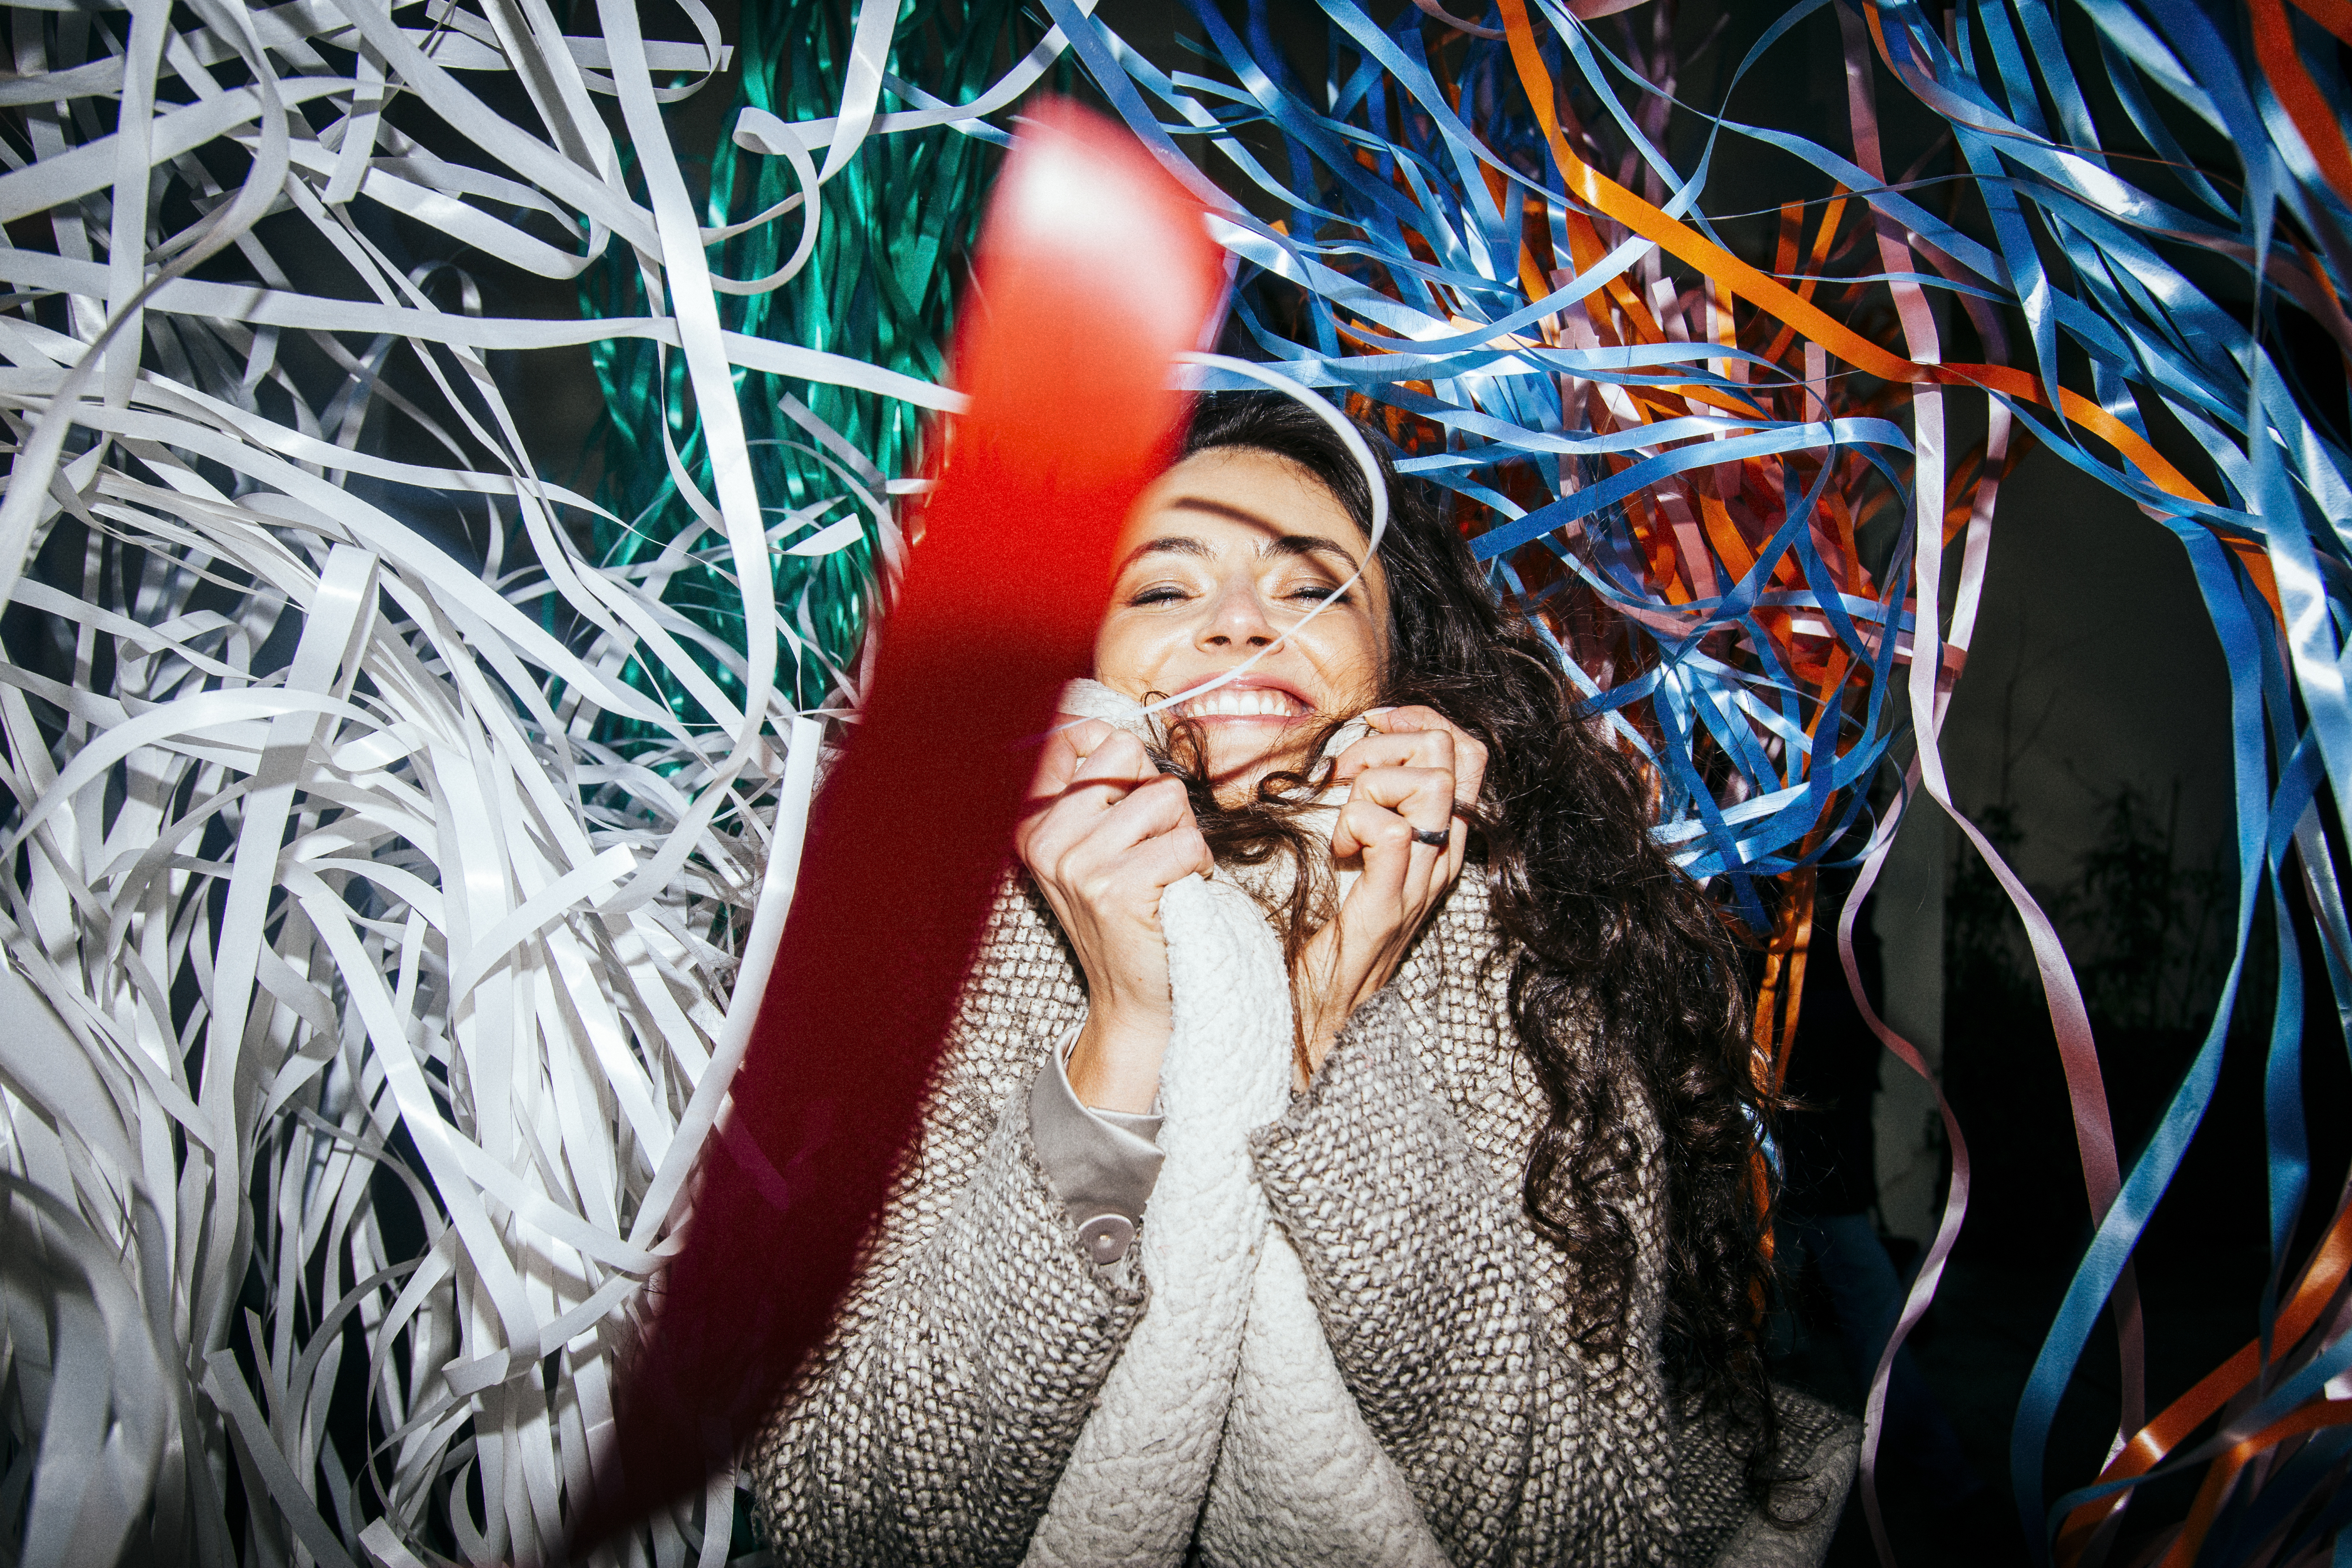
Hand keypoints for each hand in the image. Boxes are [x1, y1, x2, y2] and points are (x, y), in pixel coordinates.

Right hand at [1016, 718, 1211, 1112]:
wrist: (1136, 1002)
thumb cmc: (1131, 917)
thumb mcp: (1097, 848)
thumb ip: (1099, 787)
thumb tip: (1112, 729)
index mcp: (1035, 822)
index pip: (1077, 735)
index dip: (1122, 757)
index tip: (1129, 797)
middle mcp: (1047, 838)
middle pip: (1130, 756)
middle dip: (1159, 799)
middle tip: (1152, 851)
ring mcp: (1078, 863)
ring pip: (1166, 796)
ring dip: (1183, 835)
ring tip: (1165, 875)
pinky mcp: (1116, 888)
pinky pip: (1187, 843)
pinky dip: (1198, 867)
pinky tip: (1176, 896)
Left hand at [1294, 705, 1488, 1078]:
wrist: (1319, 1012)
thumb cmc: (1326, 930)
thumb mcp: (1356, 854)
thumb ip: (1365, 805)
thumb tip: (1343, 753)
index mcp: (1438, 840)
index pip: (1466, 751)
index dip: (1421, 721)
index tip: (1373, 727)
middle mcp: (1441, 857)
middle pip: (1453, 754)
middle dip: (1390, 743)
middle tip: (1344, 776)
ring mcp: (1419, 883)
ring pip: (1431, 785)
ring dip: (1374, 785)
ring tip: (1342, 822)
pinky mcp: (1386, 906)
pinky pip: (1395, 835)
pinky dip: (1359, 824)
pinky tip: (1338, 849)